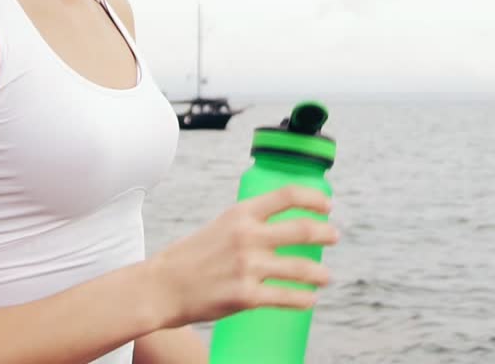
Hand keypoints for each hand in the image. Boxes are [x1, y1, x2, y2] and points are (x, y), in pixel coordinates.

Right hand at [147, 185, 339, 327]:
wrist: (161, 287)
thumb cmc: (190, 257)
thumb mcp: (221, 226)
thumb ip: (248, 223)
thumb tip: (279, 225)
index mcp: (241, 214)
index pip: (287, 195)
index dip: (314, 199)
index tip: (327, 205)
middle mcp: (247, 236)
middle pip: (303, 229)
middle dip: (326, 233)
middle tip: (333, 237)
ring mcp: (248, 267)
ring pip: (301, 268)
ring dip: (320, 273)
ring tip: (325, 276)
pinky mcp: (246, 296)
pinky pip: (286, 297)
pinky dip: (303, 299)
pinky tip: (309, 299)